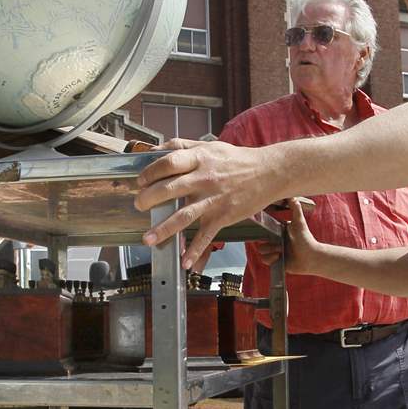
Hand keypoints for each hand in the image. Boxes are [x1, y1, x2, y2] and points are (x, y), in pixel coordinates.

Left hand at [135, 138, 283, 268]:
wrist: (269, 172)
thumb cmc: (236, 159)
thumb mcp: (209, 146)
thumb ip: (181, 146)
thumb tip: (154, 150)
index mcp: (199, 159)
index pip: (168, 163)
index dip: (150, 172)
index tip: (140, 181)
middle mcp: (204, 178)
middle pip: (169, 189)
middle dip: (148, 199)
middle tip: (138, 205)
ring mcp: (214, 199)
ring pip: (184, 216)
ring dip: (164, 229)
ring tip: (148, 239)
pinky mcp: (224, 216)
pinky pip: (206, 236)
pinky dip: (195, 250)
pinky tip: (185, 262)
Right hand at [254, 200, 320, 273]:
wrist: (311, 257)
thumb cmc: (306, 239)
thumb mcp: (299, 222)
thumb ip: (295, 209)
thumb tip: (292, 196)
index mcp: (278, 233)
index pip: (263, 232)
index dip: (262, 232)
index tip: (266, 232)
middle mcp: (275, 242)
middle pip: (260, 243)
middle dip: (268, 245)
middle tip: (279, 244)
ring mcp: (275, 252)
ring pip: (262, 252)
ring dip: (270, 252)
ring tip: (281, 251)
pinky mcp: (276, 262)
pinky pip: (265, 261)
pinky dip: (271, 259)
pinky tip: (280, 257)